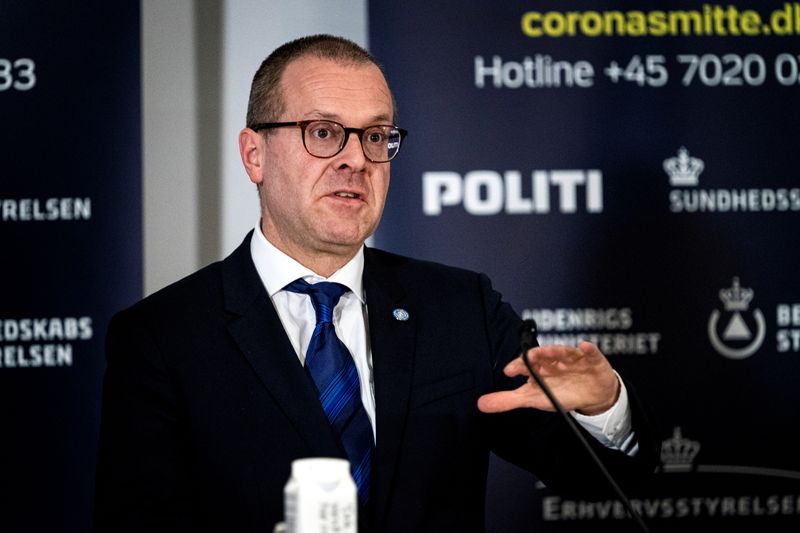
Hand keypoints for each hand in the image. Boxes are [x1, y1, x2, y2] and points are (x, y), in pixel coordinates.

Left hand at [477, 342, 619, 415]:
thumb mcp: (534, 399)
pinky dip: (588, 350)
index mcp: (539, 367)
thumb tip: (480, 404)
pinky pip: (590, 353)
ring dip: (558, 350)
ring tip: (551, 351)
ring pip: (564, 352)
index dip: (518, 366)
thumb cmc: (560, 392)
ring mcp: (573, 358)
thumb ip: (508, 400)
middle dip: (537, 354)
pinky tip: (585, 347)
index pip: (525, 364)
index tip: (509, 370)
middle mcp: (553, 360)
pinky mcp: (591, 360)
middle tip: (529, 357)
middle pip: (544, 354)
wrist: (591, 394)